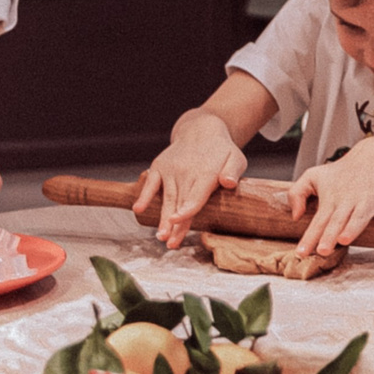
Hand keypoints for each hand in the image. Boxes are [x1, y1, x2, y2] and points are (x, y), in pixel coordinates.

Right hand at [134, 114, 247, 247]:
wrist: (201, 130)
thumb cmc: (221, 151)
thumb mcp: (235, 158)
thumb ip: (233, 170)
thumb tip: (228, 182)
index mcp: (205, 172)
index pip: (196, 195)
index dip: (187, 209)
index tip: (178, 220)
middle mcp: (186, 171)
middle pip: (180, 203)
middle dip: (175, 225)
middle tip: (171, 244)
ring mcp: (171, 169)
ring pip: (167, 198)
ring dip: (162, 219)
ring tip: (161, 237)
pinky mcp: (160, 167)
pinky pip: (151, 183)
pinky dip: (144, 196)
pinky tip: (138, 209)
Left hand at [286, 140, 373, 257]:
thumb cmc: (344, 170)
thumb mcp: (315, 175)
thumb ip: (297, 193)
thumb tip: (296, 216)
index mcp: (331, 199)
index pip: (317, 221)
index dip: (309, 237)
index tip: (301, 253)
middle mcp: (348, 200)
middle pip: (337, 220)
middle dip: (329, 235)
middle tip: (322, 250)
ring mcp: (369, 199)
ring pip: (360, 215)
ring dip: (354, 226)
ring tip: (347, 238)